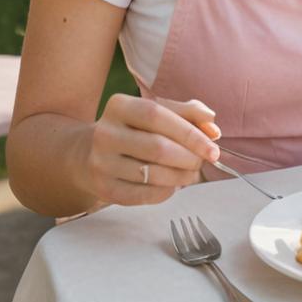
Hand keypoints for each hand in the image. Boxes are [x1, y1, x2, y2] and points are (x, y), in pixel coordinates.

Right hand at [85, 95, 220, 206]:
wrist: (88, 154)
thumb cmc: (133, 130)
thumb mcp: (156, 112)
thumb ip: (188, 114)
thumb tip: (213, 128)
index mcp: (119, 106)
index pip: (157, 116)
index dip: (189, 133)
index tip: (213, 147)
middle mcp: (105, 133)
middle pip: (157, 147)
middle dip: (189, 158)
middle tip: (202, 162)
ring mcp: (101, 163)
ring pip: (152, 174)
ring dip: (181, 176)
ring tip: (190, 173)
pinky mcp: (104, 188)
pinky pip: (144, 195)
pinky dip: (165, 192)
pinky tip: (171, 185)